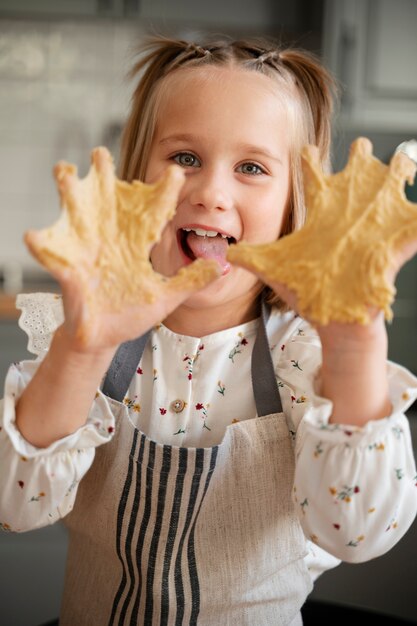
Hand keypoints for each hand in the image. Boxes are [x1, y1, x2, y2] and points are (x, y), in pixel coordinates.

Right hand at [24, 147, 220, 351]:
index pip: (152, 209)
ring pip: (74, 211)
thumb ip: (190, 281)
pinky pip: (52, 254)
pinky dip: (43, 246)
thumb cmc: (132, 313)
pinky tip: (35, 236)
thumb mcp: (166, 297)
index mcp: (137, 240)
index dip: (163, 190)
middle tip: (100, 154)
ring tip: (64, 172)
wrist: (106, 337)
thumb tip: (221, 265)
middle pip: (106, 195)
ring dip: (67, 190)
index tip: (175, 172)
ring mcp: (86, 248)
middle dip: (101, 172)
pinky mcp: (68, 268)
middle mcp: (110, 235)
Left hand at [228, 137, 416, 326]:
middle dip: (361, 158)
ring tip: (403, 163)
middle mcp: (347, 218)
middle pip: (356, 176)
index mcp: (320, 218)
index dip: (311, 163)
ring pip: (389, 192)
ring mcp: (371, 231)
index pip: (315, 181)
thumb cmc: (308, 293)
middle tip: (362, 146)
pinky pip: (413, 230)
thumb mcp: (275, 270)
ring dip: (398, 176)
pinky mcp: (390, 249)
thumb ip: (252, 258)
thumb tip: (225, 254)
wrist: (333, 320)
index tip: (305, 149)